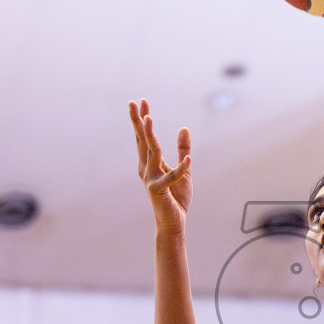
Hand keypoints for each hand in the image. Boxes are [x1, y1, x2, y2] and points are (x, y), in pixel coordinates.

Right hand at [130, 99, 192, 236]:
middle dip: (138, 121)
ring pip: (151, 153)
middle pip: (142, 140)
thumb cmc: (175, 197)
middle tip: (134, 102)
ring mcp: (151, 179)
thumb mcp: (183, 169)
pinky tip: (189, 160)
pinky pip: (172, 177)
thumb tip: (184, 128)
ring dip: (150, 136)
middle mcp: (146, 169)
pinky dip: (181, 169)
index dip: (142, 119)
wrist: (173, 222)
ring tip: (149, 118)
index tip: (141, 101)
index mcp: (149, 163)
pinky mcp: (159, 191)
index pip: (144, 138)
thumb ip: (183, 150)